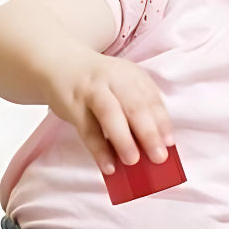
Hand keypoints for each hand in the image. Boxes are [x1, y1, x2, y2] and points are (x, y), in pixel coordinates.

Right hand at [43, 45, 174, 174]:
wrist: (59, 62)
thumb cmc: (98, 82)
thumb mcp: (121, 85)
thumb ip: (137, 109)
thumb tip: (152, 147)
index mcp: (131, 75)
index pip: (151, 98)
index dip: (162, 121)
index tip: (169, 143)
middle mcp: (114, 79)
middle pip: (134, 105)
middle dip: (148, 132)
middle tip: (158, 157)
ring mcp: (91, 90)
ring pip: (109, 112)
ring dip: (123, 139)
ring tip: (132, 161)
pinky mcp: (72, 104)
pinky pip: (87, 129)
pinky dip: (98, 149)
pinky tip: (108, 166)